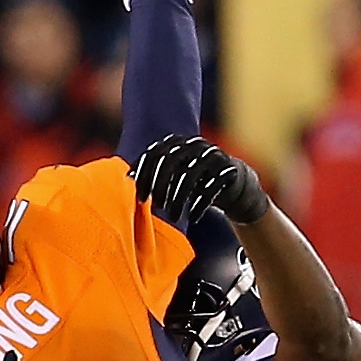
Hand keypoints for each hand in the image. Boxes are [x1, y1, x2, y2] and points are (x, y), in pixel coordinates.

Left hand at [130, 132, 268, 227]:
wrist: (234, 185)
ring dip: (179, 200)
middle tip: (156, 207)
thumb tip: (126, 177)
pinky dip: (199, 205)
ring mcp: (213, 155)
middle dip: (161, 187)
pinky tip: (193, 218)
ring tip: (174, 217)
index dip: (145, 175)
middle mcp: (194, 144)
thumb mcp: (176, 174)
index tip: (141, 197)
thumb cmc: (196, 181)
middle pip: (171, 163)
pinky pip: (210, 189)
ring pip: (189, 177)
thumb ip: (155, 172)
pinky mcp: (228, 170)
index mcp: (178, 142)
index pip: (155, 154)